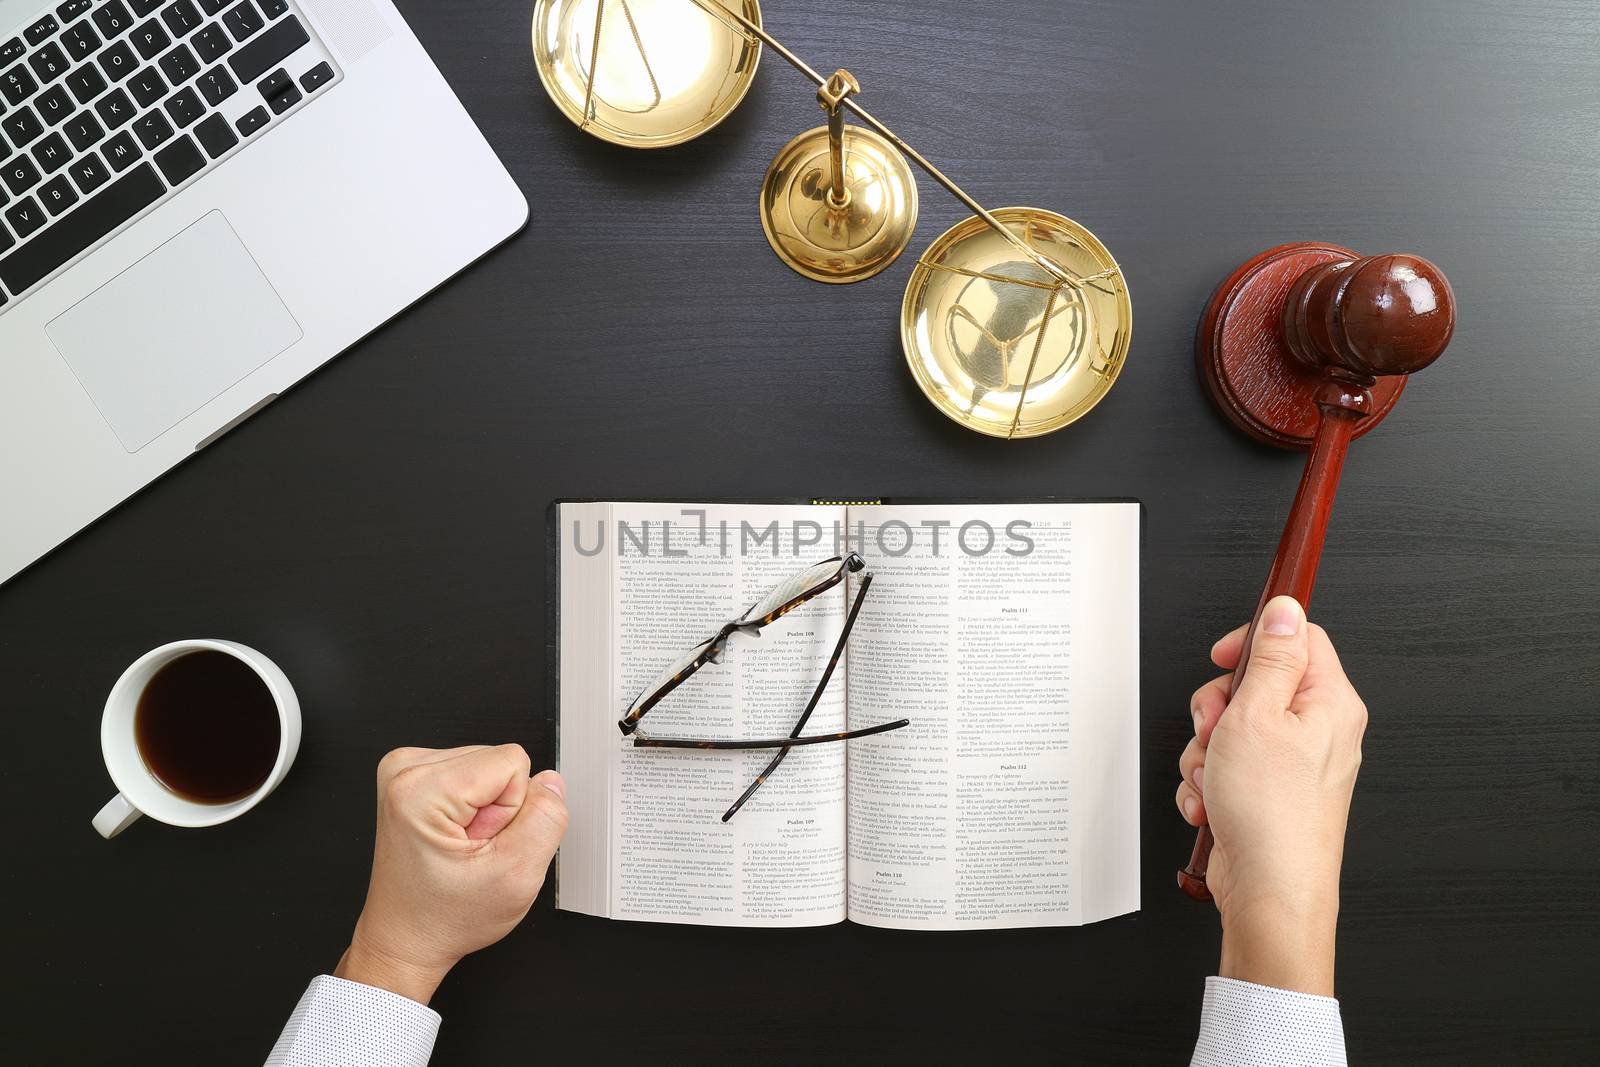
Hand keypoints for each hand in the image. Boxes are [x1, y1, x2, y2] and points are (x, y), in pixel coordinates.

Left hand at [334, 744, 567, 1003]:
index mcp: (420, 789)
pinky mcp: (412, 778)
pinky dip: (472, 809)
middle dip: (497, 810)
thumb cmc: (444, 917)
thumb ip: (546, 820)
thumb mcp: (516, 877)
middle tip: (472, 851)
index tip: (483, 845)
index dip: (512, 811)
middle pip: (498, 761)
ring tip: (461, 848)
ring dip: (485, 812)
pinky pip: (473, 774)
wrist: (407, 939)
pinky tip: (454, 839)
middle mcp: (405, 770)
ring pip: (488, 767)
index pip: (513, 763)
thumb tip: (551, 782)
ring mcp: (405, 771)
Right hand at [1175, 596, 1367, 995]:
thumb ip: (1271, 656)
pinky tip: (1214, 802)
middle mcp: (1319, 731)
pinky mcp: (1267, 792)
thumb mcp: (1257, 714)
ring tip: (1215, 776)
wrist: (1269, 890)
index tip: (1224, 660)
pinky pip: (1225, 767)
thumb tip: (1285, 611)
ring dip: (1206, 751)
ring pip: (1230, 729)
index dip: (1252, 643)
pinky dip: (1209, 782)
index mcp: (1330, 702)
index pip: (1297, 639)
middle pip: (1253, 685)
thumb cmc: (1273, 813)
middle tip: (1217, 730)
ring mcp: (1292, 765)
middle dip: (1216, 709)